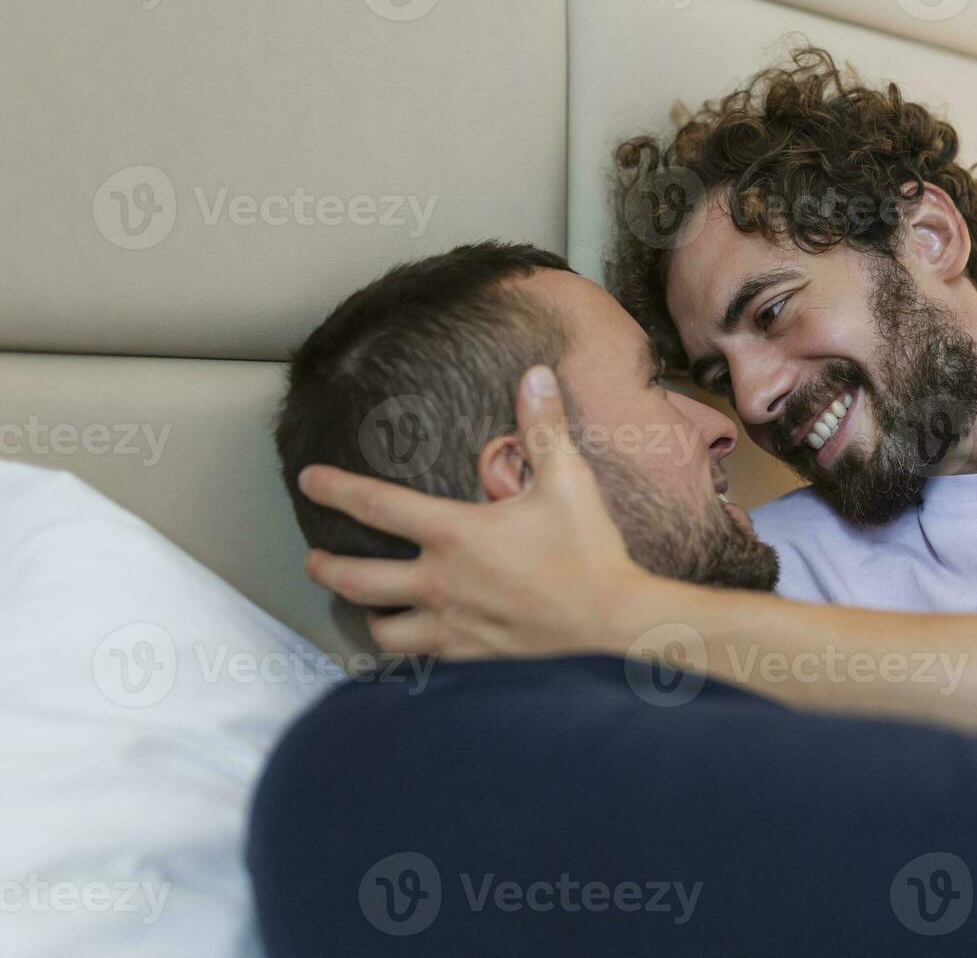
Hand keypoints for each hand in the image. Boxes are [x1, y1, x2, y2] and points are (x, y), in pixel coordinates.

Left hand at [299, 366, 646, 658]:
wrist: (612, 621)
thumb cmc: (589, 550)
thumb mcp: (568, 480)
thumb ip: (544, 426)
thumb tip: (534, 375)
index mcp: (455, 534)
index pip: (376, 505)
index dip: (335, 489)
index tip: (308, 480)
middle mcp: (441, 582)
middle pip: (357, 579)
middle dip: (326, 566)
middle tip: (313, 558)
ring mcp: (452, 625)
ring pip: (382, 629)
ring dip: (366, 613)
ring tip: (366, 606)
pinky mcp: (470, 657)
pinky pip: (419, 658)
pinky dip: (407, 648)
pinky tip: (414, 640)